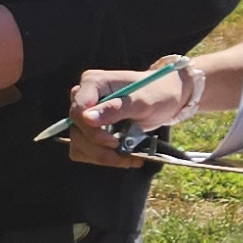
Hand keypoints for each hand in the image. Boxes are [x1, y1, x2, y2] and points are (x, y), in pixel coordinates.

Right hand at [66, 62, 201, 165]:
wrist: (165, 97)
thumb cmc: (156, 93)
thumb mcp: (141, 101)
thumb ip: (114, 109)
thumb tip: (86, 118)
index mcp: (93, 83)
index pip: (77, 112)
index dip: (92, 131)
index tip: (114, 142)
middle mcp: (83, 97)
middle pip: (76, 130)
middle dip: (99, 148)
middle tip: (125, 154)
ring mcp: (85, 114)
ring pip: (79, 144)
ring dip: (102, 156)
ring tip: (128, 159)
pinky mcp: (90, 129)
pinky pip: (85, 151)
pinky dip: (103, 158)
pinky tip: (123, 158)